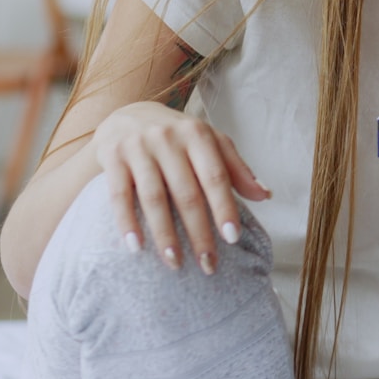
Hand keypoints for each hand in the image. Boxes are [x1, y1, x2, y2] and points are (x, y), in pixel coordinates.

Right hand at [94, 101, 270, 273]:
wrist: (128, 113)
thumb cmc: (178, 136)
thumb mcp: (210, 142)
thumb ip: (236, 168)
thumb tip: (265, 195)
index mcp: (198, 135)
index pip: (215, 176)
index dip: (224, 208)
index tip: (233, 238)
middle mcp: (168, 139)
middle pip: (186, 193)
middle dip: (198, 232)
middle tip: (207, 264)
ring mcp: (138, 148)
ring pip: (153, 198)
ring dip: (164, 234)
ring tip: (174, 263)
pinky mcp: (112, 158)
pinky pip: (119, 196)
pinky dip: (127, 222)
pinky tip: (135, 247)